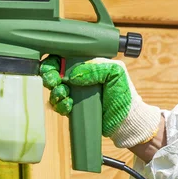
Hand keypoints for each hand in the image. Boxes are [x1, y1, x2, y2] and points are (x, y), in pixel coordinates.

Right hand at [40, 56, 161, 148]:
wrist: (126, 122)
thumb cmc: (124, 94)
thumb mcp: (115, 72)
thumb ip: (96, 67)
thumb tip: (72, 75)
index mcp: (89, 64)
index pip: (66, 57)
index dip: (55, 60)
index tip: (52, 66)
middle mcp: (80, 77)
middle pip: (55, 72)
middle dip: (51, 77)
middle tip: (54, 82)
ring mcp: (75, 93)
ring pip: (55, 89)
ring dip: (56, 92)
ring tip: (64, 96)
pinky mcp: (73, 108)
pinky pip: (59, 105)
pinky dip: (60, 105)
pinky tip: (68, 106)